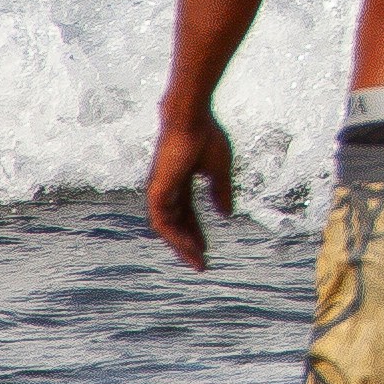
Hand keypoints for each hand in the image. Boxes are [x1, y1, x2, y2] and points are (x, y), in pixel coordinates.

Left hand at [143, 107, 236, 267]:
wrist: (191, 118)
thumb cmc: (205, 136)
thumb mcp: (219, 169)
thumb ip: (221, 191)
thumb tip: (226, 214)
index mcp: (180, 181)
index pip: (186, 213)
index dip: (196, 232)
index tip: (207, 249)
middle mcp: (167, 188)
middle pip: (176, 224)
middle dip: (188, 245)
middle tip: (200, 264)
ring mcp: (160, 190)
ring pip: (167, 227)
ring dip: (181, 246)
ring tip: (197, 262)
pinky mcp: (157, 191)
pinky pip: (163, 222)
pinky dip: (175, 236)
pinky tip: (190, 247)